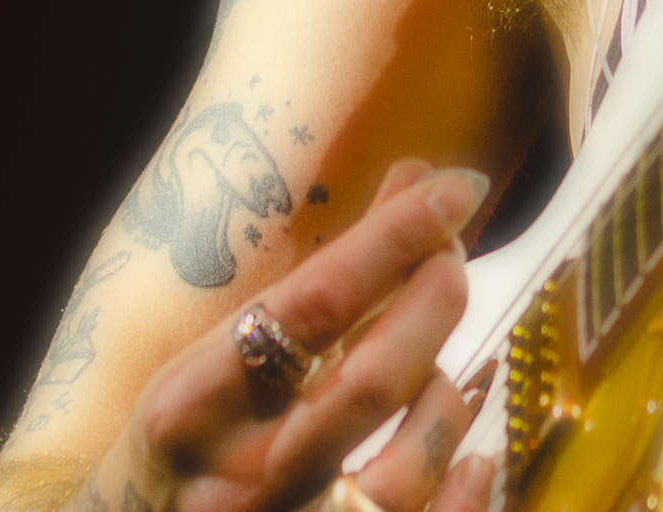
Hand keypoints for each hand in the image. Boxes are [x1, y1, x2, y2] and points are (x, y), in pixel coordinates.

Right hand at [78, 158, 496, 511]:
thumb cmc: (189, 432)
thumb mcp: (223, 349)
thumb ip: (327, 275)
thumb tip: (422, 181)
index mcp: (194, 399)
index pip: (316, 302)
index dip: (397, 236)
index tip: (457, 186)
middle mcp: (235, 474)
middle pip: (373, 383)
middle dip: (435, 304)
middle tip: (452, 259)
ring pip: (402, 472)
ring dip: (445, 407)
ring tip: (441, 377)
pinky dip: (463, 491)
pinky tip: (473, 457)